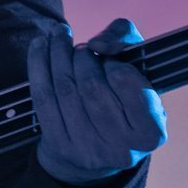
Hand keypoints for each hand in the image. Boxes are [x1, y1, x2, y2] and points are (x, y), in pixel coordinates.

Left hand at [28, 19, 166, 184]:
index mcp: (150, 132)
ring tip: (59, 38)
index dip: (112, 61)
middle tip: (81, 50)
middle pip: (91, 85)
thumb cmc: (123, 97)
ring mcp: (87, 149)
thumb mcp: (139, 67)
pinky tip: (39, 44)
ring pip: (65, 88)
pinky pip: (42, 98)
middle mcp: (121, 148)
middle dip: (81, 57)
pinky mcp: (59, 145)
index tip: (109, 60)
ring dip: (57, 53)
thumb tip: (97, 44)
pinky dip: (38, 64)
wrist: (97, 148)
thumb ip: (126, 39)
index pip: (125, 80)